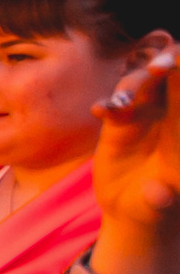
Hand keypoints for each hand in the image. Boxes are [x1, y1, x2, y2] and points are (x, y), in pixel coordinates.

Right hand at [90, 38, 179, 273]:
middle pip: (171, 73)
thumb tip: (158, 195)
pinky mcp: (118, 124)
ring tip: (120, 107)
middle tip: (158, 69)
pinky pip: (114, 105)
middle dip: (167, 63)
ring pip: (140, 84)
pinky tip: (100, 111)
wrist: (135, 211)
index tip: (174, 68)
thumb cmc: (158, 209)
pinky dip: (108, 105)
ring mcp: (144, 116)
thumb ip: (159, 200)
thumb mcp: (160, 207)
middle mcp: (170, 114)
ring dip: (132, 86)